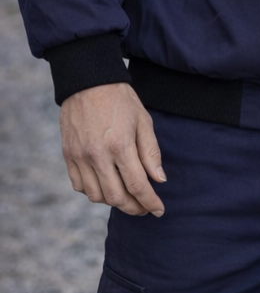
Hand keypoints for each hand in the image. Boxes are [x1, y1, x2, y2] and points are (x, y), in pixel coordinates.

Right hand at [59, 83, 165, 216]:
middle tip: (144, 207)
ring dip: (113, 202)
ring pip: (96, 195)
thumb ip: (151, 152)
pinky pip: (79, 185)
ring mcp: (79, 156)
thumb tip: (159, 180)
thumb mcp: (143, 121)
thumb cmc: (120, 99)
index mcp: (120, 145)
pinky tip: (106, 186)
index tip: (159, 210)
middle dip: (133, 208)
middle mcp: (97, 155)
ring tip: (127, 197)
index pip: (137, 185)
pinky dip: (94, 192)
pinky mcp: (68, 155)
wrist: (87, 82)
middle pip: (116, 197)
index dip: (150, 202)